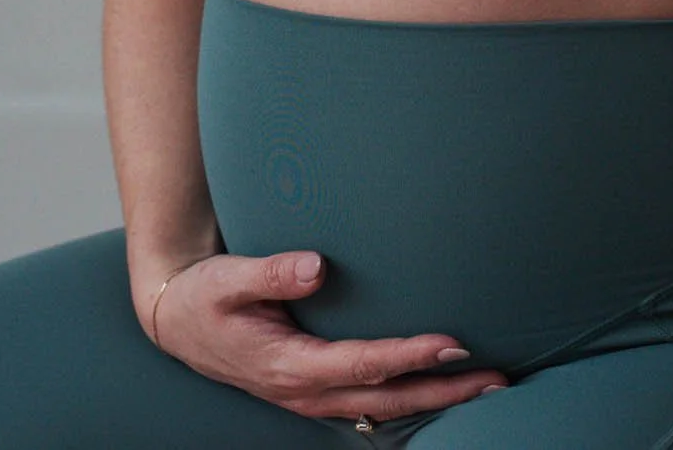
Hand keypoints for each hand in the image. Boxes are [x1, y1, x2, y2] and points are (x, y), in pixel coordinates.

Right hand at [142, 250, 508, 422]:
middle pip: (388, 398)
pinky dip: (411, 398)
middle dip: (444, 391)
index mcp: (289, 365)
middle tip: (496, 379)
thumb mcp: (226, 280)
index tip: (454, 344)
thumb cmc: (204, 297)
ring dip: (436, 399)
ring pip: (384, 407)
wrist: (175, 322)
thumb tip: (315, 266)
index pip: (363, 364)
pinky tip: (441, 386)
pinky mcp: (316, 389)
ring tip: (487, 386)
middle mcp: (306, 390)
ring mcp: (312, 397)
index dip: (410, 357)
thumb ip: (270, 273)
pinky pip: (371, 402)